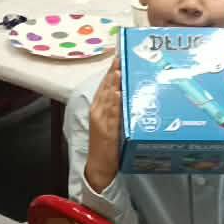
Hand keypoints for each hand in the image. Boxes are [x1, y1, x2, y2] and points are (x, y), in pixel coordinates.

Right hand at [84, 58, 123, 192]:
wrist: (99, 166)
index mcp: (97, 108)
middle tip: (121, 58)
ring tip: (119, 71)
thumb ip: (115, 108)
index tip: (118, 57)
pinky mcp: (107, 131)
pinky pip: (112, 115)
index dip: (110, 71)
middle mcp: (97, 112)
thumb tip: (126, 93)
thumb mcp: (109, 122)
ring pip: (107, 99)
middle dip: (113, 73)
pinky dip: (115, 104)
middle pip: (105, 89)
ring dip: (113, 85)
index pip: (103, 86)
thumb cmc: (106, 144)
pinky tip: (119, 94)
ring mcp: (101, 121)